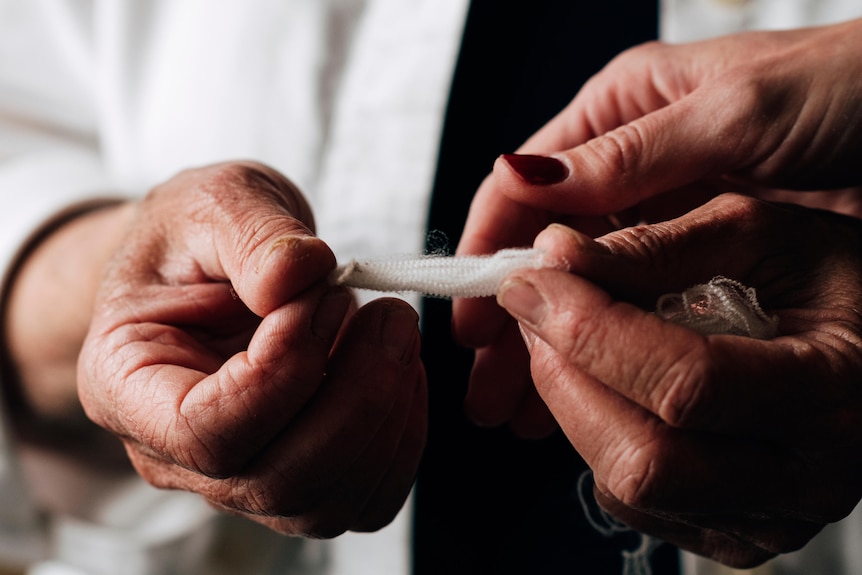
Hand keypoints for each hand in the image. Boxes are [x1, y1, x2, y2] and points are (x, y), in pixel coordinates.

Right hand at [77, 162, 425, 537]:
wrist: (209, 266)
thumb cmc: (195, 239)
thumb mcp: (210, 203)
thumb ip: (249, 232)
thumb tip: (296, 276)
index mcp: (131, 390)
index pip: (205, 432)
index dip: (283, 371)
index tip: (324, 297)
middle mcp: (179, 456)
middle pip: (278, 479)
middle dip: (357, 396)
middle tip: (388, 312)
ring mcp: (243, 478)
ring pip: (329, 501)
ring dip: (387, 414)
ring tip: (393, 329)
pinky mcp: (304, 479)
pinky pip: (367, 494)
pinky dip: (404, 436)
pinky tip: (401, 368)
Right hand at [455, 18, 861, 431]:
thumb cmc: (850, 88)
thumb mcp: (736, 115)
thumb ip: (628, 155)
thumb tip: (518, 178)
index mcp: (620, 112)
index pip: (523, 186)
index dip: (489, 253)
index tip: (474, 317)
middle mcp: (631, 168)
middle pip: (544, 250)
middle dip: (514, 320)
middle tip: (490, 389)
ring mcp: (666, 218)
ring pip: (584, 290)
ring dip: (553, 348)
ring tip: (525, 413)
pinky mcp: (703, 259)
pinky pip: (635, 309)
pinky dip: (607, 351)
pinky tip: (590, 394)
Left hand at [496, 193, 861, 566]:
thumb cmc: (835, 281)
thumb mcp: (761, 235)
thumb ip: (656, 247)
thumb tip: (555, 256)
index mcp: (832, 388)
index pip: (684, 383)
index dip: (589, 331)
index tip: (532, 284)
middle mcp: (808, 473)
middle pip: (645, 457)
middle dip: (565, 376)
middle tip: (537, 310)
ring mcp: (771, 515)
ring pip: (630, 486)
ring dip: (571, 403)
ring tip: (566, 339)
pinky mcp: (734, 530)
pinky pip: (634, 502)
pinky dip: (596, 436)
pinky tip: (608, 383)